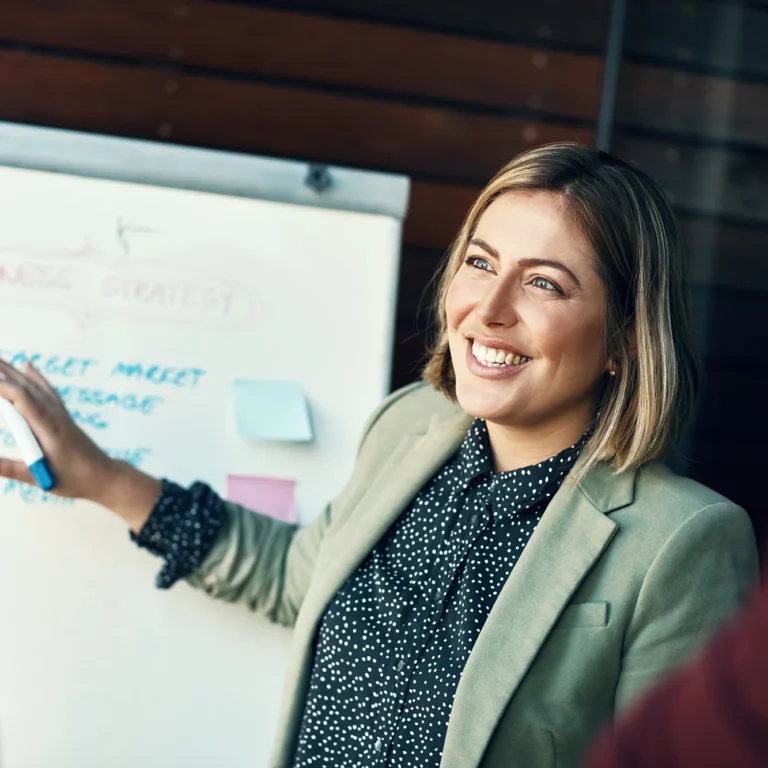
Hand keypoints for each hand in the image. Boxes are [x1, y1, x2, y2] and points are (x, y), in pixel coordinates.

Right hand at [0, 359, 117, 501]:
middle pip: (27, 388)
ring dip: (16, 373)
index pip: (22, 399)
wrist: (105, 476)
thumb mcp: (39, 478)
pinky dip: (36, 378)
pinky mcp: (64, 417)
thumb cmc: (75, 479)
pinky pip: (47, 391)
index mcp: (48, 427)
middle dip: (4, 373)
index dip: (2, 387)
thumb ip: (10, 469)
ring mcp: (60, 414)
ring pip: (36, 387)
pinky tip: (29, 368)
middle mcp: (55, 415)